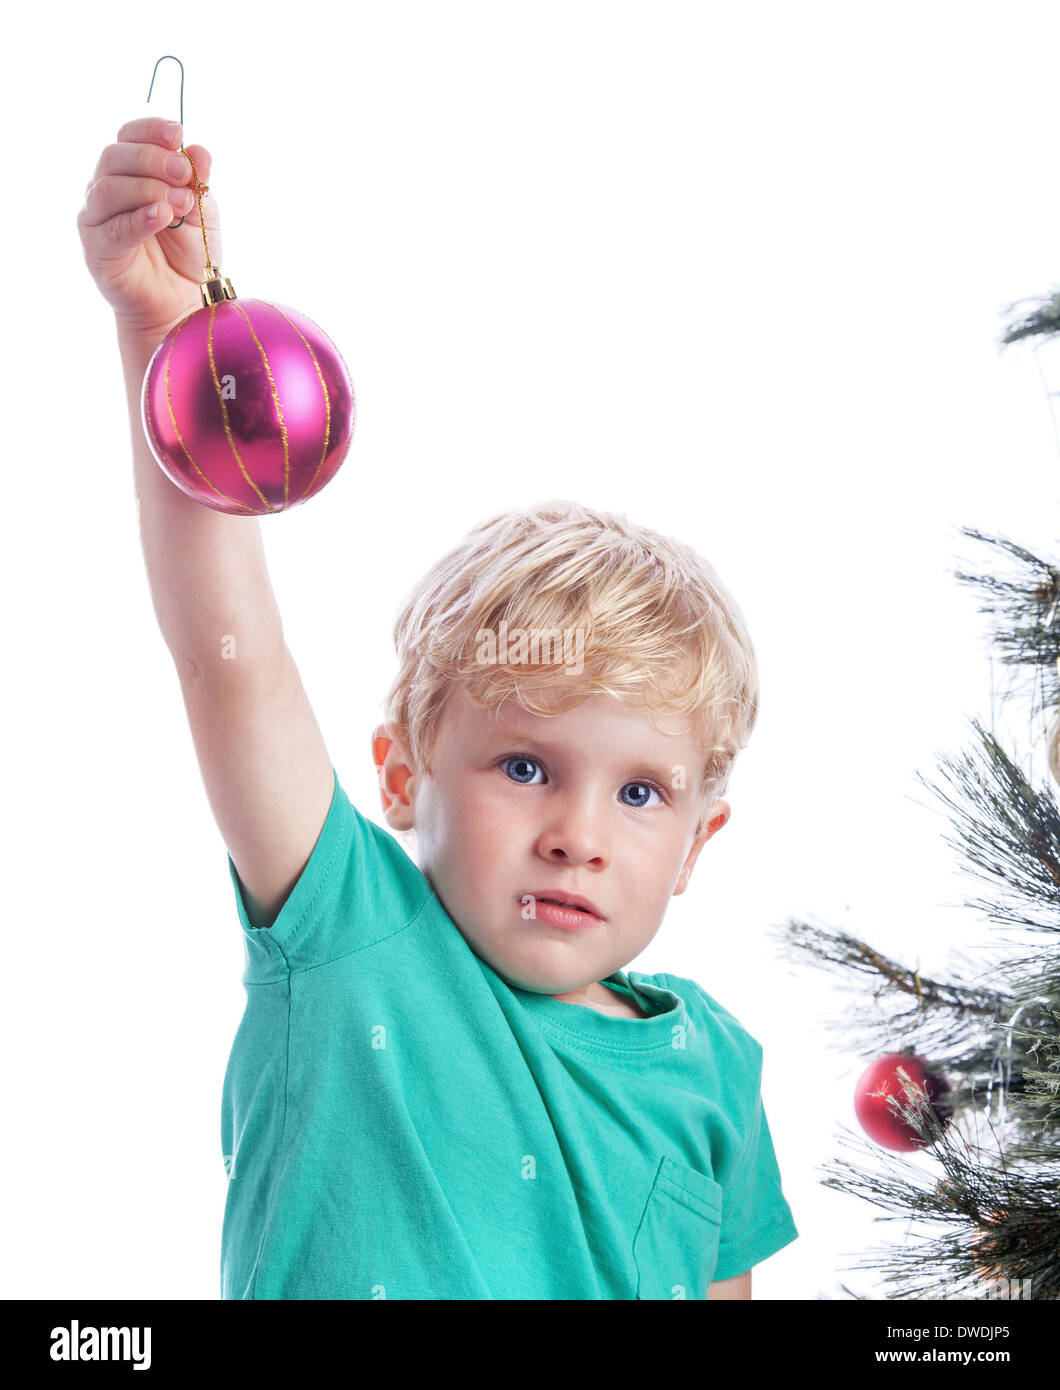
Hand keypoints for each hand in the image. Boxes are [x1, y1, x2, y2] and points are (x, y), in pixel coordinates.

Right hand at [77, 117, 223, 343]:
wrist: (181, 304)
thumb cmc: (187, 255)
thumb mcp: (200, 213)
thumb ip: (197, 182)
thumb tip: (198, 150)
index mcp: (129, 173)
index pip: (128, 137)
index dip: (149, 130)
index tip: (177, 132)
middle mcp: (105, 190)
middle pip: (115, 157)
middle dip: (153, 159)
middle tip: (184, 173)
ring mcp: (96, 219)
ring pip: (109, 188)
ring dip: (148, 188)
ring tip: (181, 202)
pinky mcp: (97, 250)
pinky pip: (113, 228)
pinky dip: (138, 218)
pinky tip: (161, 215)